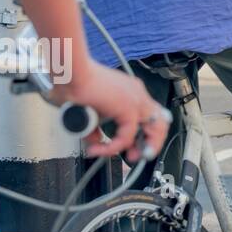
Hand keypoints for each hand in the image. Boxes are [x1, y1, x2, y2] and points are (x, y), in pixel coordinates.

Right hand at [54, 62, 169, 161]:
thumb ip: (95, 127)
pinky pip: (127, 136)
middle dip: (151, 143)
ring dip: (144, 147)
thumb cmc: (75, 84)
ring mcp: (136, 99)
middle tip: (135, 156)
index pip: (149, 114)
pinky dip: (114, 147)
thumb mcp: (89, 111)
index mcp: (131, 91)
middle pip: (160, 121)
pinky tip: (101, 150)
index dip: (145, 133)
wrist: (71, 73)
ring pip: (154, 128)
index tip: (133, 147)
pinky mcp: (128, 108)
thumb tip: (95, 142)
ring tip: (130, 158)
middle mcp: (138, 93)